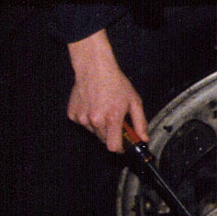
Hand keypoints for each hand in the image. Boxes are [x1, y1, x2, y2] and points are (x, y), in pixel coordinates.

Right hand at [66, 30, 148, 152]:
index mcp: (112, 118)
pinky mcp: (73, 114)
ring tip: (102, 108)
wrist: (94, 68)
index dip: (120, 147)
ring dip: (99, 125)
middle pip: (104, 140)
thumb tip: (144, 138)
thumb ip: (140, 122)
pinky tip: (92, 105)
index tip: (123, 143)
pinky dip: (87, 118)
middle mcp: (95, 120)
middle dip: (111, 134)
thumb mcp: (134, 101)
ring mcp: (82, 118)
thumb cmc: (115, 82)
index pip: (114, 147)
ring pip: (93, 131)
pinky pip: (82, 123)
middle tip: (115, 120)